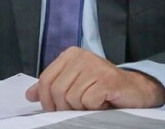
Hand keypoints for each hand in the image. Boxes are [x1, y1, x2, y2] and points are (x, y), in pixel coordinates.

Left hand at [26, 47, 164, 110]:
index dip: (47, 100)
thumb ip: (52, 87)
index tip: (56, 109)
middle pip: (57, 91)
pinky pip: (88, 102)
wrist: (135, 90)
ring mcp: (94, 66)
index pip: (46, 79)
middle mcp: (81, 56)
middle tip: (80, 108)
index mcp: (70, 55)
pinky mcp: (107, 79)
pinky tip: (103, 102)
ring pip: (71, 98)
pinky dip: (94, 108)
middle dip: (65, 107)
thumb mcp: (74, 84)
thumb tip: (30, 95)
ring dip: (82, 108)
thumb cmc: (103, 88)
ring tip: (94, 102)